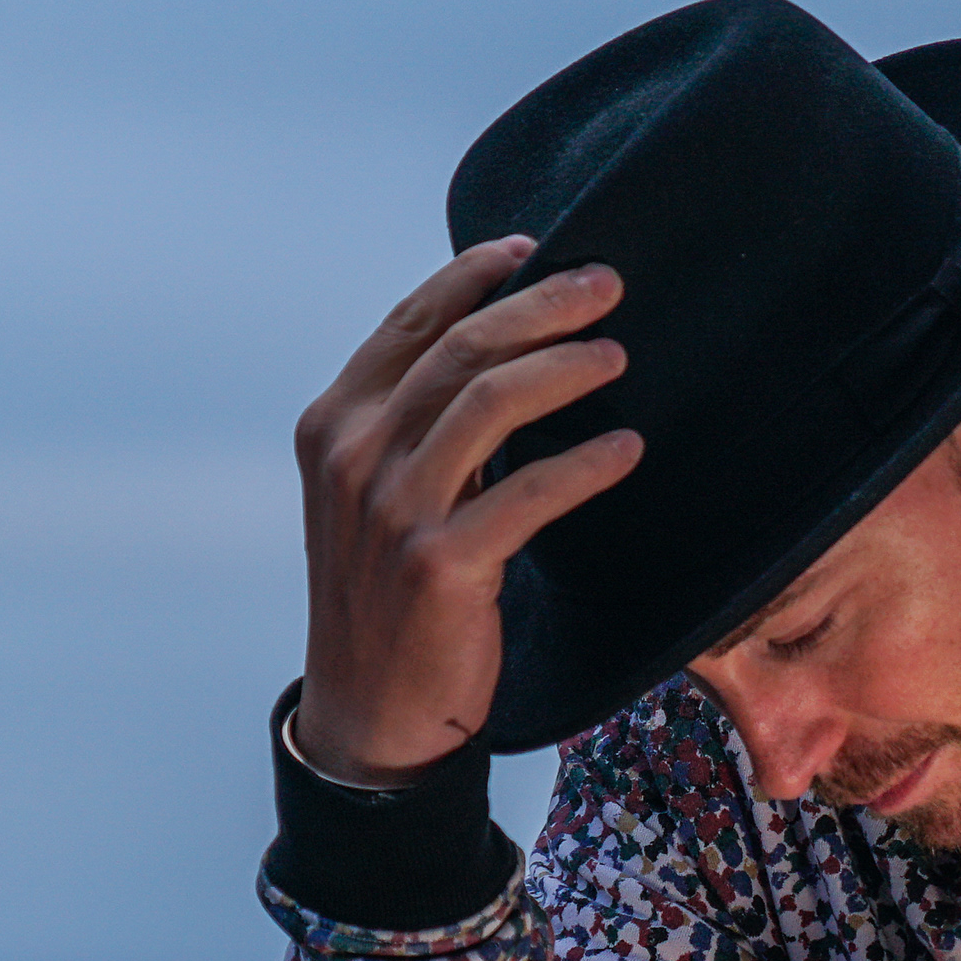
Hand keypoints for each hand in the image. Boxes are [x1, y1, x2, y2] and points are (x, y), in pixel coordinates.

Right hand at [287, 237, 643, 784]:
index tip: (533, 248)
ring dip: (566, 367)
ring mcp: (393, 510)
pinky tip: (627, 451)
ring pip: (491, 401)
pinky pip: (528, 493)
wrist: (370, 712)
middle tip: (607, 285)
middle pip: (460, 347)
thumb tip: (501, 354)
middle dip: (540, 303)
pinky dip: (585, 465)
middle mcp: (354, 457)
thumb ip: (418, 428)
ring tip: (618, 358)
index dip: (474, 275)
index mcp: (333, 426)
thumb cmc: (388, 596)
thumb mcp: (378, 497)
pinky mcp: (440, 564)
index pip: (411, 323)